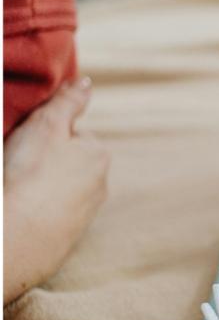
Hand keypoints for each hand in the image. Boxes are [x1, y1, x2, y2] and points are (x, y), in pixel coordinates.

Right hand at [4, 77, 110, 304]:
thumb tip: (86, 82)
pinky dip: (38, 208)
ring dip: (40, 185)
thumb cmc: (29, 175)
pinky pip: (51, 211)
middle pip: (67, 160)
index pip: (72, 132)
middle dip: (44, 160)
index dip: (44, 134)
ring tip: (18, 187)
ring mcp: (86, 212)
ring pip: (59, 186)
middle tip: (18, 165)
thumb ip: (68, 102)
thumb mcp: (45, 127)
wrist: (17, 237)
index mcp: (98, 154)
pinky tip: (22, 208)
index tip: (25, 143)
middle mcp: (100, 184)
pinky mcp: (69, 235)